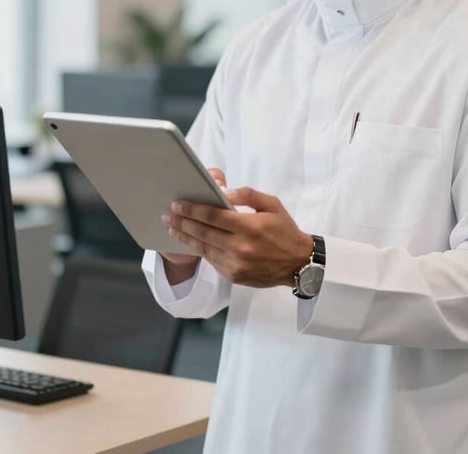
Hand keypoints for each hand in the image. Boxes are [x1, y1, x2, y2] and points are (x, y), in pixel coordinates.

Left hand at [162, 179, 312, 288]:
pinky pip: (211, 260)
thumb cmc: (285, 229)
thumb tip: (223, 191)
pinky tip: (190, 241)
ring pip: (203, 248)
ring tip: (173, 228)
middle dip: (182, 222)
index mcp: (249, 226)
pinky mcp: (234, 276)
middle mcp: (240, 247)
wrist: (299, 263)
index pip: (213, 216)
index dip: (192, 209)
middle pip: (203, 232)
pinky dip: (199, 249)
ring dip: (185, 237)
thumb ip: (247, 195)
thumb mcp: (272, 204)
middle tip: (168, 214)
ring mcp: (236, 264)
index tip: (177, 204)